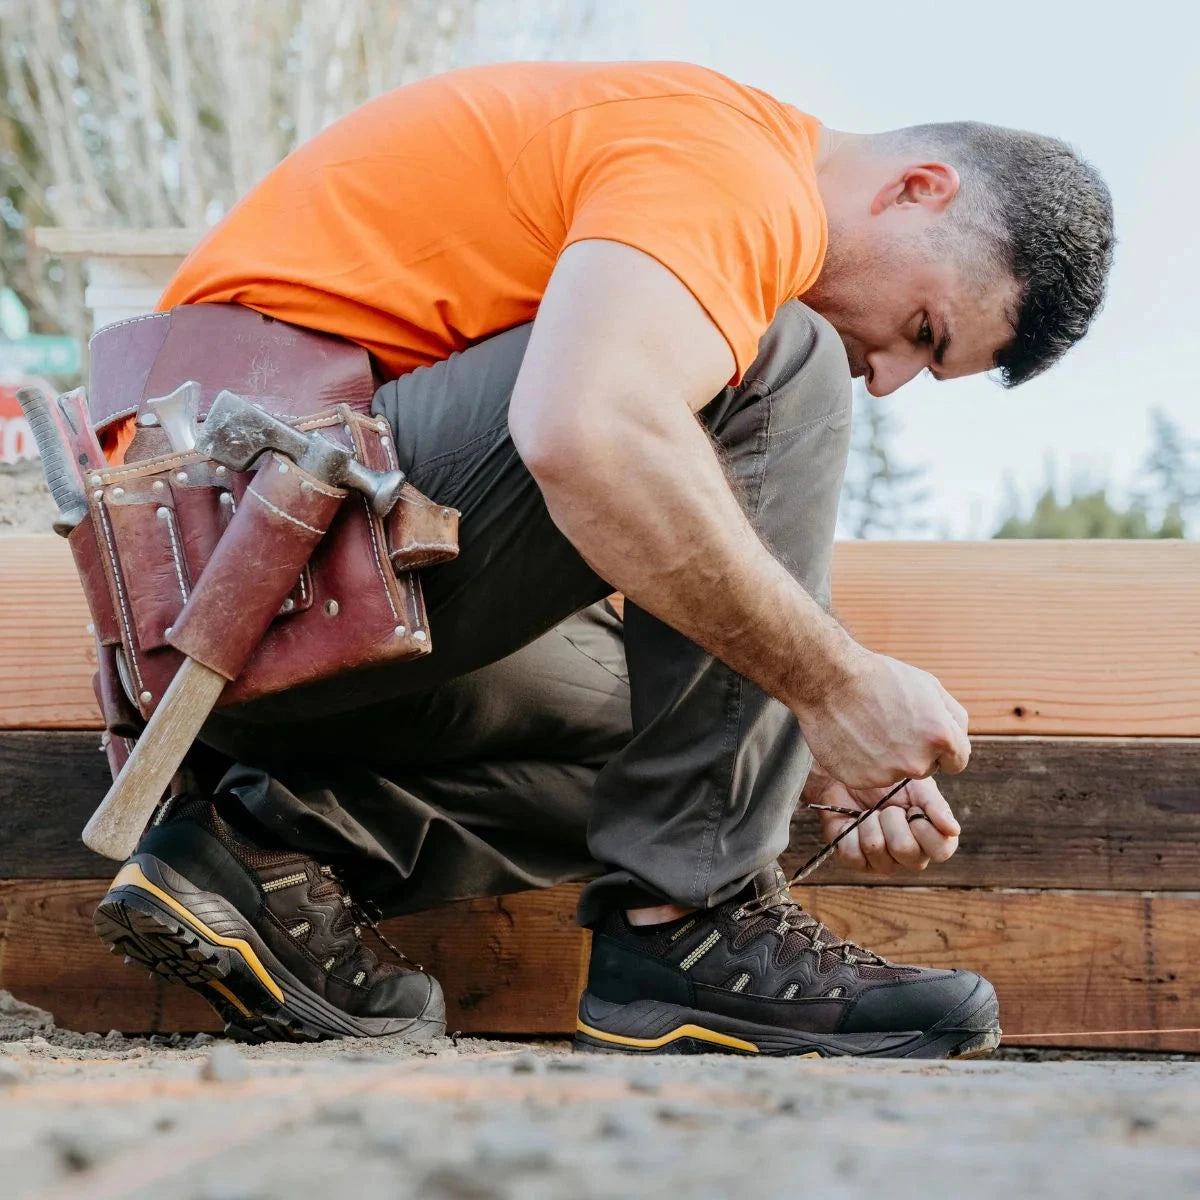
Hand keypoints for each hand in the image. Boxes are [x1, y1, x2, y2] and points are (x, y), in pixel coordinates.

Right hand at [795, 645, 970, 788]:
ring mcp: (888, 774)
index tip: (923, 735)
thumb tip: (958, 739)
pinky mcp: (860, 779)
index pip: (958, 762)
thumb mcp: (928, 685)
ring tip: (868, 728)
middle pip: (926, 768)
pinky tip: (853, 738)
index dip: (942, 747)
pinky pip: (870, 776)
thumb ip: (953, 717)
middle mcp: (918, 761)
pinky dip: (864, 762)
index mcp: (942, 737)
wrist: (828, 679)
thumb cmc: (879, 677)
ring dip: (888, 758)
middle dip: (915, 752)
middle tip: (890, 725)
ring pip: (897, 773)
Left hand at [803, 765, 960, 874]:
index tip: (913, 807)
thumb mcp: (916, 786)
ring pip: (876, 849)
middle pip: (905, 850)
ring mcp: (883, 863)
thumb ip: (935, 805)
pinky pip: (853, 854)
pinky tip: (852, 822)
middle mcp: (911, 857)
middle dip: (892, 819)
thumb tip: (953, 830)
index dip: (924, 826)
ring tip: (869, 813)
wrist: (850, 774)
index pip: (941, 850)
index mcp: (933, 840)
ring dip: (869, 822)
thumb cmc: (889, 783)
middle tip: (887, 807)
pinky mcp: (856, 861)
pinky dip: (849, 830)